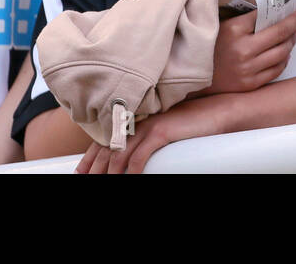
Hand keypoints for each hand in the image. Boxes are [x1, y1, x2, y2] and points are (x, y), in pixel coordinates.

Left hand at [76, 96, 234, 174]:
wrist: (216, 113)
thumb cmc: (190, 125)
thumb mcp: (161, 131)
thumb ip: (143, 140)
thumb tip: (130, 158)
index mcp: (134, 120)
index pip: (104, 140)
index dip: (89, 158)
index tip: (80, 172)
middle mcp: (136, 121)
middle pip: (107, 149)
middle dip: (95, 169)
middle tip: (87, 181)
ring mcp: (148, 125)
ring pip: (119, 154)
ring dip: (110, 173)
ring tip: (105, 183)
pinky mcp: (161, 132)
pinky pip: (140, 155)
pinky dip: (132, 170)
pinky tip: (130, 178)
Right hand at [206, 9, 295, 94]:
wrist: (194, 77)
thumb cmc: (208, 47)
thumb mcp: (221, 26)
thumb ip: (243, 19)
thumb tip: (268, 10)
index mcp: (234, 30)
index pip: (265, 16)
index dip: (284, 11)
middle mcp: (243, 50)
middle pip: (279, 33)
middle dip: (295, 23)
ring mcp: (248, 69)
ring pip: (281, 52)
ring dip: (292, 41)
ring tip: (294, 34)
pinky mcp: (250, 84)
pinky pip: (276, 70)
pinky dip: (284, 59)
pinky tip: (285, 52)